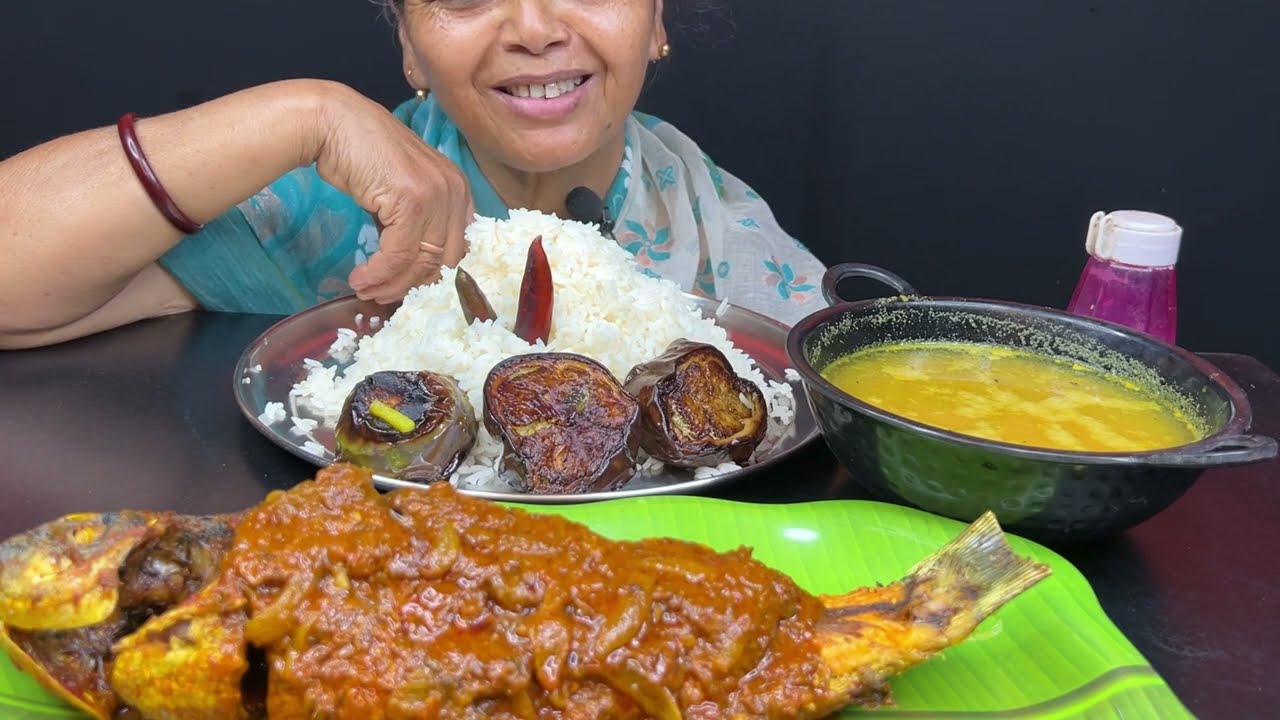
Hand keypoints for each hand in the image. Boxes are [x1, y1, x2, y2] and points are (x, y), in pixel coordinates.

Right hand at [310, 85, 472, 304]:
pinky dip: (379, 273)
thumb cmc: (362, 156)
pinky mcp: (412, 200)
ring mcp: (437, 194)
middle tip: (384, 296)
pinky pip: (399, 254)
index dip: (435, 277)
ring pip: (423, 263)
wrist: (333, 123)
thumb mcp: (401, 192)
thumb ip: (415, 225)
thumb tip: (412, 271)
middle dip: (414, 287)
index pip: (460, 249)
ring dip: (392, 285)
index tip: (408, 291)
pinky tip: (360, 279)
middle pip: (447, 262)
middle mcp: (455, 191)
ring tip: (367, 291)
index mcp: (459, 189)